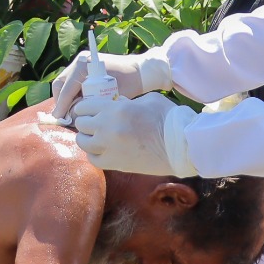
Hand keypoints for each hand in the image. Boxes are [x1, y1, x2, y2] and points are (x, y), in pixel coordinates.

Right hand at [49, 49, 172, 120]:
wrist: (141, 71)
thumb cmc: (130, 84)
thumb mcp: (109, 98)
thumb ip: (90, 106)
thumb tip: (72, 118)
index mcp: (85, 65)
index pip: (67, 88)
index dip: (62, 105)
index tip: (59, 118)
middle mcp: (80, 61)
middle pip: (61, 83)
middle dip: (61, 101)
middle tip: (63, 117)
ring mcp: (82, 61)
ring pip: (65, 82)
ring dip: (65, 97)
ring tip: (70, 112)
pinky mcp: (85, 66)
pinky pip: (72, 81)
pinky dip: (72, 93)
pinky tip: (77, 105)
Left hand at [71, 92, 192, 175]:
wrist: (182, 146)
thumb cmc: (168, 119)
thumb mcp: (147, 100)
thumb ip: (127, 101)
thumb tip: (116, 103)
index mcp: (116, 109)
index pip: (84, 106)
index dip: (84, 108)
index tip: (88, 110)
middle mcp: (108, 128)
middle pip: (81, 124)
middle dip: (85, 122)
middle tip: (92, 123)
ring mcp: (110, 147)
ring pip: (83, 142)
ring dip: (87, 138)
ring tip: (95, 137)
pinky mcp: (115, 164)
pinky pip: (93, 159)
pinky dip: (94, 154)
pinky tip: (101, 150)